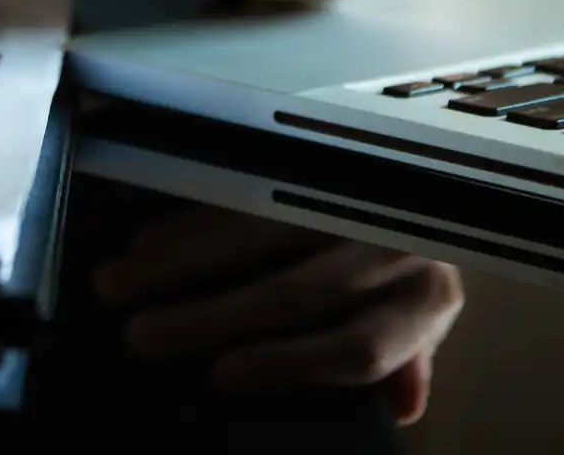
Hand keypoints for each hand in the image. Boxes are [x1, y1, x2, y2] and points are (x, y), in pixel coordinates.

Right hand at [94, 209, 462, 422]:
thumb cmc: (404, 274)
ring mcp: (351, 194)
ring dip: (179, 259)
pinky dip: (186, 216)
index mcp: (424, 301)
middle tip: (142, 336)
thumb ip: (403, 363)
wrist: (441, 182)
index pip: (358, 348)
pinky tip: (147, 238)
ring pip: (255, 232)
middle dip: (210, 317)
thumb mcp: (417, 323)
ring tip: (121, 281)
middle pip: (295, 292)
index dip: (288, 364)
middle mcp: (394, 245)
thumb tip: (402, 406)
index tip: (221, 375)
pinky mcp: (314, 158)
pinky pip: (241, 187)